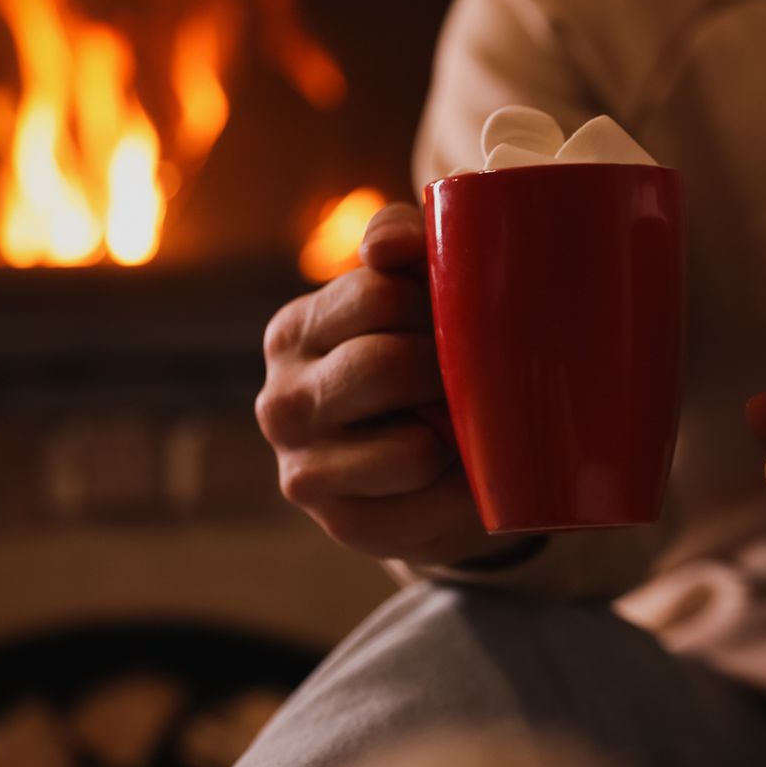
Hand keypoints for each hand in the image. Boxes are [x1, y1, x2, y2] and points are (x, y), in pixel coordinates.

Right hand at [256, 204, 494, 565]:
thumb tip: (383, 247)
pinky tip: (467, 476)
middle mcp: (281, 401)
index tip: (468, 313)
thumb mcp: (412, 293)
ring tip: (470, 424)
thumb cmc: (425, 360)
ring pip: (411, 448)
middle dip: (450, 370)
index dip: (438, 304)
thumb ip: (403, 241)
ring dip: (458, 436)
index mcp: (293, 331)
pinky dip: (462, 491)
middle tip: (484, 371)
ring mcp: (304, 470)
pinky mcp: (344, 526)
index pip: (376, 296)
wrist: (432, 473)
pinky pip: (427, 505)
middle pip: (387, 366)